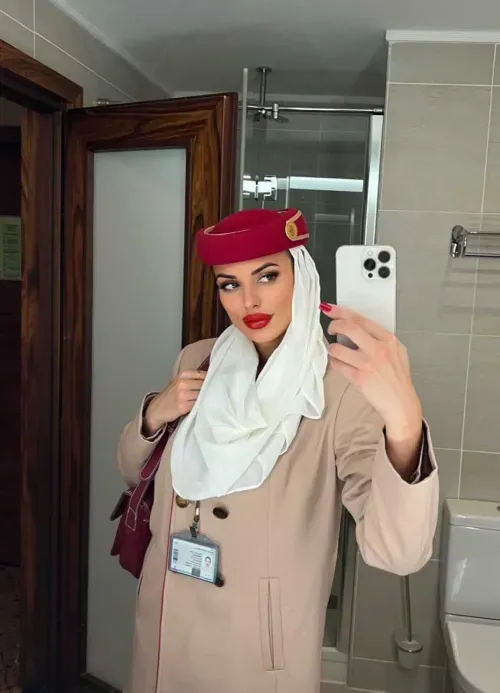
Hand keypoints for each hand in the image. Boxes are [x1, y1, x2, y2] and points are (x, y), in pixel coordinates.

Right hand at [144, 370, 206, 435]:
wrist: (157, 409)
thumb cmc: (170, 396)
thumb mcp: (178, 382)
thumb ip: (192, 379)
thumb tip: (211, 378)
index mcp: (182, 375)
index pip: (201, 374)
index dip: (209, 378)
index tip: (214, 382)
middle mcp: (182, 384)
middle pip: (203, 384)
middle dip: (208, 389)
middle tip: (212, 392)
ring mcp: (182, 395)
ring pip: (201, 394)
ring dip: (205, 397)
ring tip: (206, 399)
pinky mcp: (183, 406)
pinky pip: (197, 404)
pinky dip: (200, 405)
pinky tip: (200, 405)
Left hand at [321, 303, 422, 440]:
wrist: (401, 403)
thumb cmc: (398, 378)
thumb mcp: (397, 352)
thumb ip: (380, 339)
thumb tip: (357, 328)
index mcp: (389, 340)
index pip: (361, 320)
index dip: (342, 312)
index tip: (331, 309)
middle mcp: (379, 349)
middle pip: (349, 328)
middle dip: (334, 325)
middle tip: (331, 329)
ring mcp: (369, 364)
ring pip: (338, 348)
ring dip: (331, 348)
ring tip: (334, 350)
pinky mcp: (360, 379)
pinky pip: (338, 365)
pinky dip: (334, 362)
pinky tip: (337, 362)